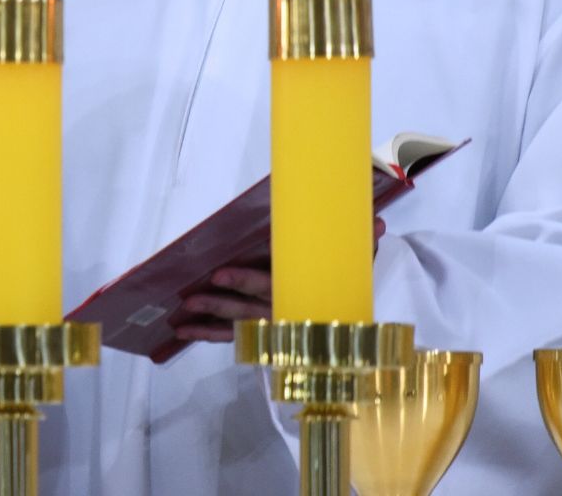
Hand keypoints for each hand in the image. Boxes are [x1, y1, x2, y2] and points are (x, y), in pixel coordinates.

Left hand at [173, 220, 382, 343]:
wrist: (343, 326)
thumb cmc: (337, 287)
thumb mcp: (351, 268)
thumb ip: (362, 246)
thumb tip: (379, 223)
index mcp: (297, 294)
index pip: (269, 286)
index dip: (244, 280)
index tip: (220, 274)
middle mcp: (281, 313)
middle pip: (246, 309)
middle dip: (219, 304)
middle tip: (192, 297)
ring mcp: (268, 327)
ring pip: (236, 327)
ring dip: (208, 323)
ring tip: (182, 319)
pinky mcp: (257, 335)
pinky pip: (230, 338)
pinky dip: (207, 335)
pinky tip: (182, 332)